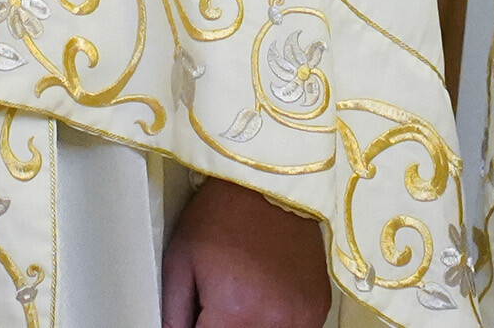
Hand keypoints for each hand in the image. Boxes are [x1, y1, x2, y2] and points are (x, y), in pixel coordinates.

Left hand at [163, 177, 329, 327]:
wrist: (268, 180)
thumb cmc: (220, 213)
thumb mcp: (180, 260)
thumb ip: (174, 312)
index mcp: (234, 312)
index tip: (200, 317)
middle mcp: (273, 321)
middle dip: (225, 326)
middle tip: (220, 306)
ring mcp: (301, 316)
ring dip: (252, 325)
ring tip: (243, 299)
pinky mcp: (318, 307)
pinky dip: (277, 322)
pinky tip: (266, 296)